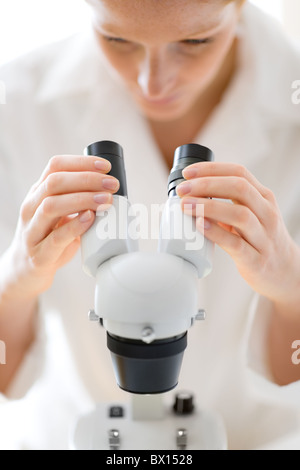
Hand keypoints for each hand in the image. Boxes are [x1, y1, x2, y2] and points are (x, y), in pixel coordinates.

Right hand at [7, 154, 119, 298]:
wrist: (26, 270)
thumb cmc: (50, 236)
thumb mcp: (59, 212)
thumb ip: (78, 198)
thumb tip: (112, 189)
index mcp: (38, 193)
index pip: (55, 166)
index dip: (81, 162)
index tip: (106, 166)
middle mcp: (31, 208)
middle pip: (54, 182)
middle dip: (87, 179)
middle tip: (112, 184)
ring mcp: (32, 231)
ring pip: (51, 206)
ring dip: (82, 200)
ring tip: (106, 200)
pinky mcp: (39, 254)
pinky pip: (56, 238)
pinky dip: (75, 226)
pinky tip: (90, 219)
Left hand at [177, 162, 299, 304]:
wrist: (286, 272)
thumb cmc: (261, 241)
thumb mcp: (251, 215)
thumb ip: (227, 203)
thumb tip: (190, 195)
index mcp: (263, 198)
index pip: (239, 173)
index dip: (211, 169)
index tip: (188, 173)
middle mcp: (266, 214)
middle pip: (239, 188)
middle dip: (207, 184)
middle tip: (183, 189)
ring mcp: (264, 237)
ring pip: (239, 214)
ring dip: (209, 206)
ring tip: (186, 205)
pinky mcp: (256, 260)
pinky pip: (236, 244)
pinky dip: (217, 233)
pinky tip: (201, 226)